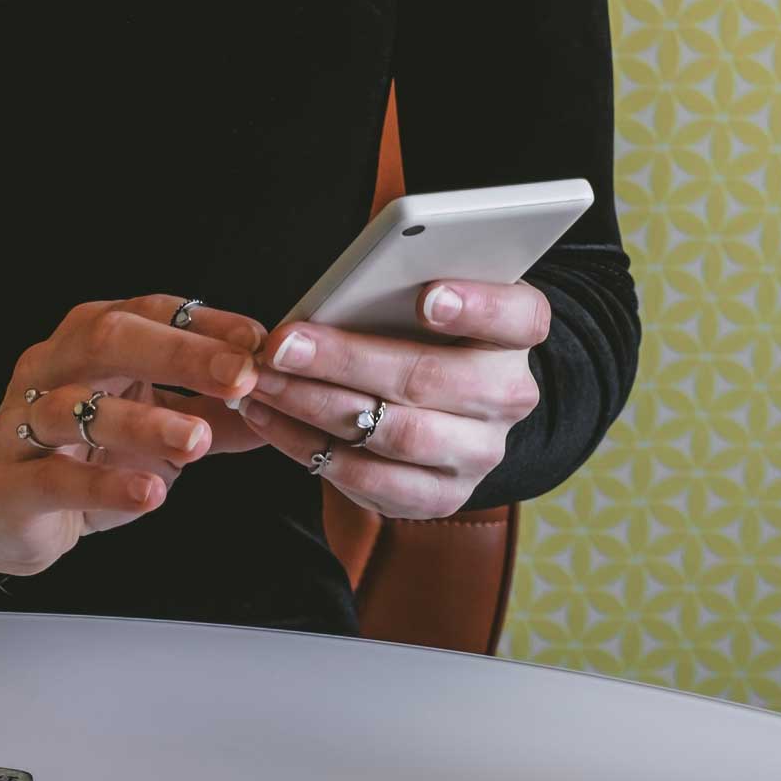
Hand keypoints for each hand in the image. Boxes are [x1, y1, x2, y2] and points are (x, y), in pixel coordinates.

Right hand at [0, 295, 264, 576]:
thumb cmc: (78, 452)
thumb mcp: (152, 427)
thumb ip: (216, 416)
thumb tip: (288, 405)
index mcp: (90, 339)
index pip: (152, 313)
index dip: (206, 324)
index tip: (261, 342)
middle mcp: (53, 367)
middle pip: (109, 339)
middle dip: (180, 353)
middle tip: (239, 376)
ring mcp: (25, 422)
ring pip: (76, 406)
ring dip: (142, 421)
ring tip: (197, 439)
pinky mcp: (11, 481)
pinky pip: (56, 478)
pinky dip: (105, 485)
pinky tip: (149, 494)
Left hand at [240, 279, 548, 519]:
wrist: (437, 406)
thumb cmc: (413, 330)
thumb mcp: (416, 295)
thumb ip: (396, 284)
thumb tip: (342, 287)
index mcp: (516, 332)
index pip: (517, 316)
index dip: (476, 307)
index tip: (426, 297)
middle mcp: (509, 395)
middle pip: (432, 379)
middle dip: (346, 361)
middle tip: (282, 345)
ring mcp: (479, 452)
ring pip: (398, 435)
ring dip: (316, 406)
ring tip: (263, 381)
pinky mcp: (440, 496)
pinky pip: (372, 481)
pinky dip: (310, 448)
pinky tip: (269, 417)